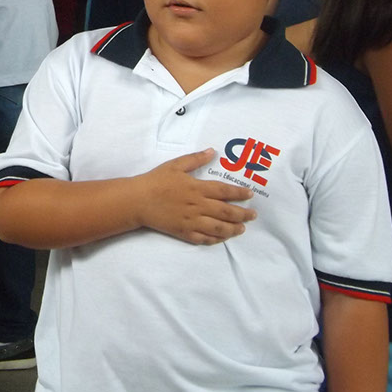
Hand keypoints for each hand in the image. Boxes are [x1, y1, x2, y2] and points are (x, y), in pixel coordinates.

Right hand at [132, 149, 256, 244]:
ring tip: (242, 228)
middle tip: (253, 215)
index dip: (239, 193)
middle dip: (243, 214)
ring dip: (233, 229)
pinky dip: (216, 239)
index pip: (224, 191)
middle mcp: (198, 206)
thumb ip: (195, 159)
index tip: (250, 195)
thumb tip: (213, 151)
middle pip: (226, 212)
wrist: (138, 200)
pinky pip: (204, 238)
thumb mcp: (175, 165)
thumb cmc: (156, 180)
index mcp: (197, 188)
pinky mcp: (184, 232)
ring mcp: (191, 221)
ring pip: (218, 227)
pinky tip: (222, 238)